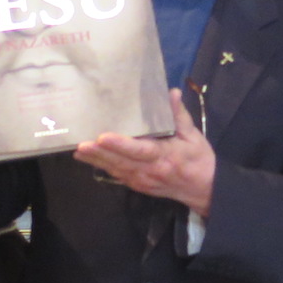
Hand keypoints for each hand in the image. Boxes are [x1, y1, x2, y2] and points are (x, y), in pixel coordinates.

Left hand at [72, 89, 216, 216]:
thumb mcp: (194, 136)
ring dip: (96, 160)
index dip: (120, 145)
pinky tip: (88, 159)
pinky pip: (117, 175)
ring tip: (78, 150)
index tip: (103, 137)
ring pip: (116, 170)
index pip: (140, 150)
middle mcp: (150, 171)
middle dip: (100, 154)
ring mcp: (142, 181)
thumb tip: (172, 92)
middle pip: (121, 162)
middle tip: (81, 144)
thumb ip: (179, 115)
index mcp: (165, 156)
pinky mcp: (137, 185)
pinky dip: (102, 166)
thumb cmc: (199, 160)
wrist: (204, 190)